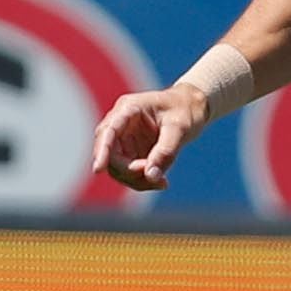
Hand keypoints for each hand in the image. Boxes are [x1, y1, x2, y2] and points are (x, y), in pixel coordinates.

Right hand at [93, 85, 209, 190]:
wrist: (192, 108)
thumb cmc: (186, 110)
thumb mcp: (180, 127)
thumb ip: (165, 151)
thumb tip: (150, 175)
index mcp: (129, 109)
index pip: (108, 131)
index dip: (101, 150)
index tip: (98, 169)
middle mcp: (121, 124)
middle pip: (110, 153)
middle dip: (128, 170)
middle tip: (156, 177)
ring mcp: (124, 139)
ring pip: (117, 167)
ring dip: (136, 180)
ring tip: (162, 182)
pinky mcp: (131, 152)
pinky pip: (130, 172)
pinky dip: (143, 181)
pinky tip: (162, 182)